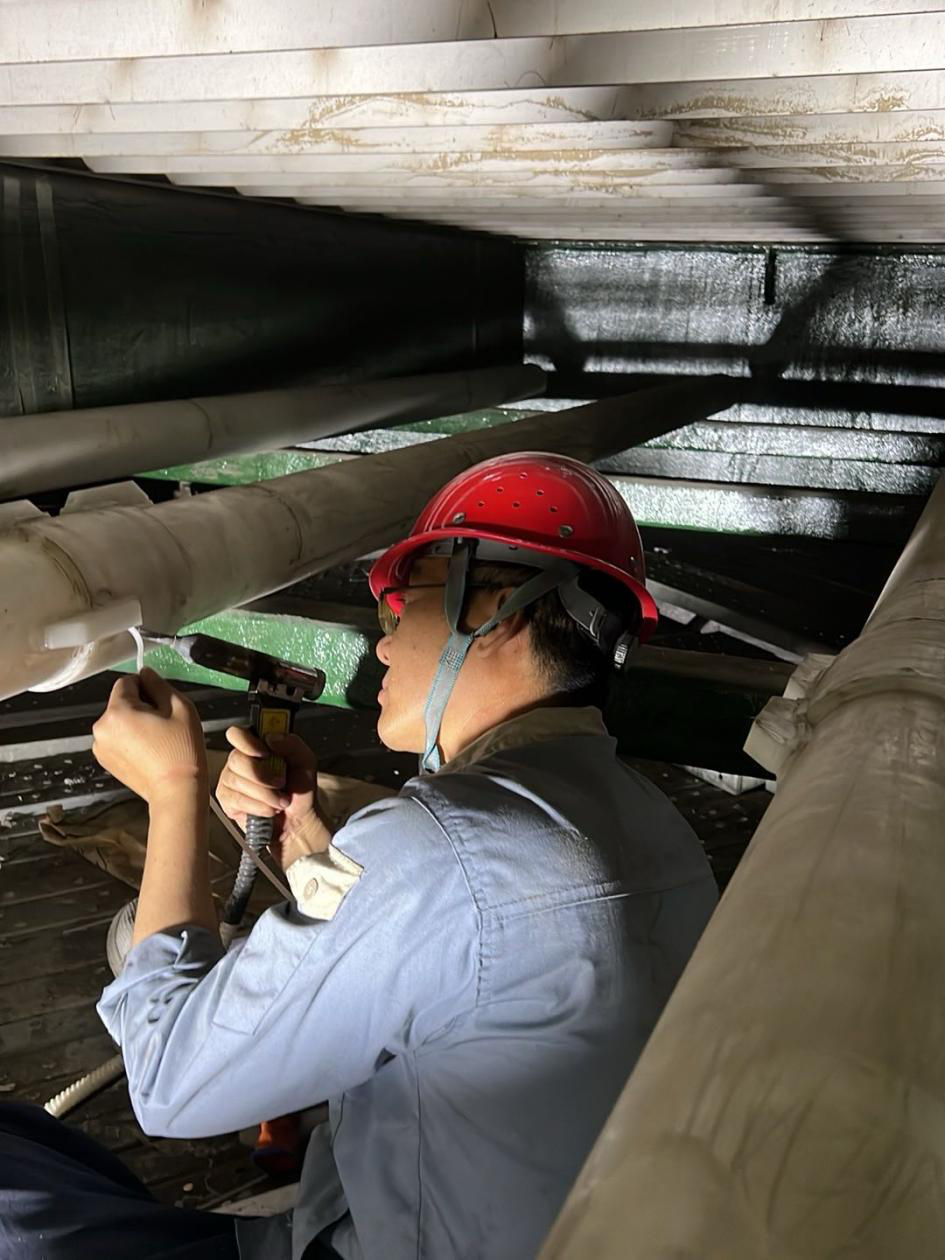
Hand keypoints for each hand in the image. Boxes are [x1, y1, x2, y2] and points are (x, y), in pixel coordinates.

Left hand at [92, 668, 207, 803]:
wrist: (176, 790)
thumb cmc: (181, 752)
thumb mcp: (180, 707)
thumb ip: (159, 684)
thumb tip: (146, 674)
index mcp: (118, 712)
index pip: (126, 681)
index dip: (146, 687)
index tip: (161, 702)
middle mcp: (102, 728)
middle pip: (120, 701)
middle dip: (140, 706)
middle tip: (163, 724)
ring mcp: (101, 746)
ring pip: (118, 719)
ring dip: (134, 723)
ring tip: (156, 740)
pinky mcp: (105, 760)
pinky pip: (116, 737)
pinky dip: (129, 739)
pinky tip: (148, 751)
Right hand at [217, 726, 330, 867]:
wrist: (299, 821)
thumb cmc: (300, 791)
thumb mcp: (306, 762)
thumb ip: (293, 744)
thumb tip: (271, 737)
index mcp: (257, 746)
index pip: (238, 734)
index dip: (248, 742)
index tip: (265, 753)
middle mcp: (241, 761)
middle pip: (237, 759)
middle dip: (263, 775)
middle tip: (280, 783)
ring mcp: (230, 780)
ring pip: (237, 781)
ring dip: (265, 794)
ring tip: (279, 800)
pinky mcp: (227, 800)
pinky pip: (236, 800)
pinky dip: (257, 807)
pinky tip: (268, 809)